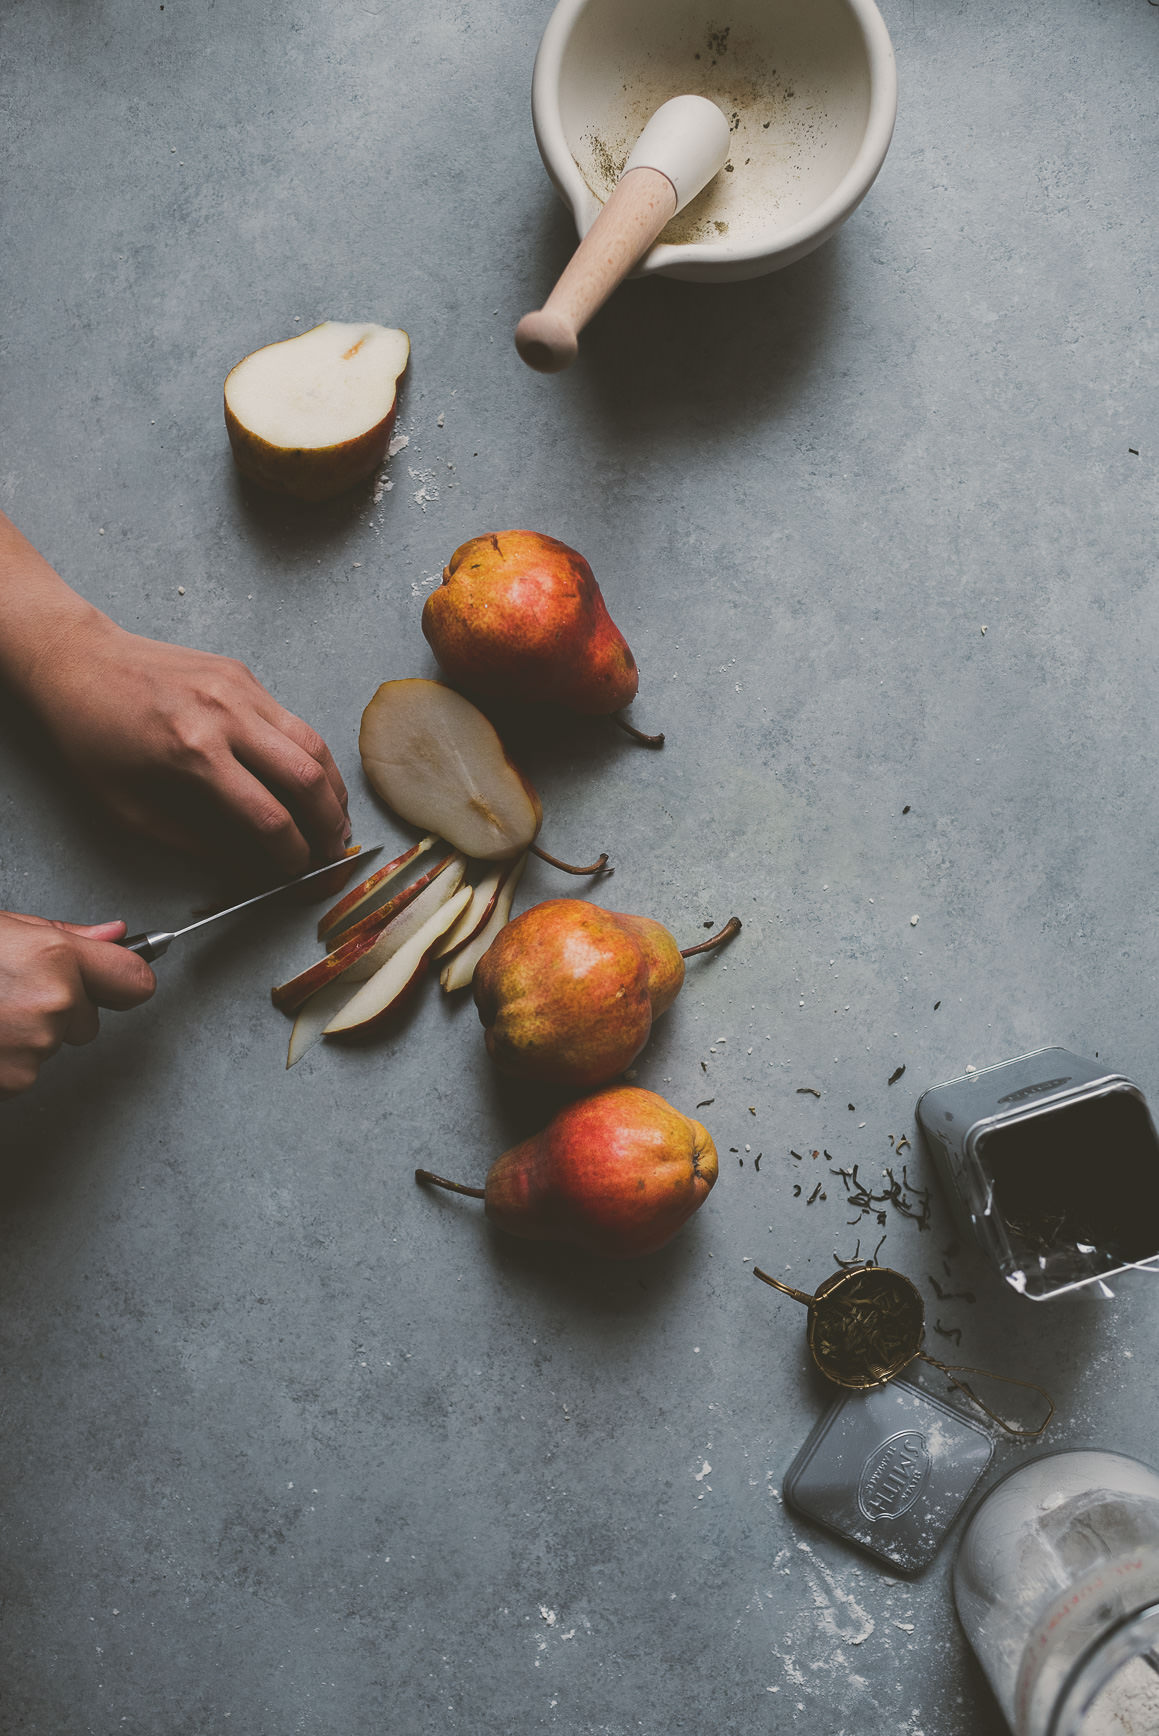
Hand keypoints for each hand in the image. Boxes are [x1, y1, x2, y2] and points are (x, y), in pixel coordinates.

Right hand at [0, 912, 155, 1099]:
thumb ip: (66, 935)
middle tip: (15, 994)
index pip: (135, 980)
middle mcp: (55, 1002)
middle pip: (91, 1019)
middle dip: (62, 1011)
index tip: (120, 983)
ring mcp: (37, 1045)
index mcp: (55, 958)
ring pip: (57, 1044)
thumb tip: (115, 934)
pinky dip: (11, 1059)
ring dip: (32, 1035)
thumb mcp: (7, 929)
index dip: (126, 982)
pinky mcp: (18, 1080)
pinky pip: (30, 1070)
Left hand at [29, 620, 350, 874]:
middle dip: (330, 825)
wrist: (76, 660)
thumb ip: (196, 841)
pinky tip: (311, 782)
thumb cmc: (91, 735)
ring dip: (333, 790)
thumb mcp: (129, 807)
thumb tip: (249, 866)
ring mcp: (240, 689)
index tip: (297, 874)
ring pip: (314, 744)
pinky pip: (294, 721)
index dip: (292, 855)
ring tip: (335, 822)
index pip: (269, 817)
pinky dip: (312, 757)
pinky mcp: (244, 675)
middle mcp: (226, 715)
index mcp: (193, 753)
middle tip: (334, 854)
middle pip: (308, 778)